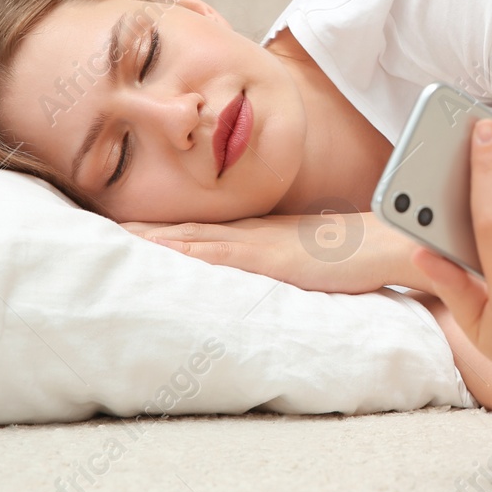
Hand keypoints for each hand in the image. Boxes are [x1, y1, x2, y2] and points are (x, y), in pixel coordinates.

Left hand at [124, 212, 424, 294]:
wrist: (392, 243)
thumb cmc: (360, 253)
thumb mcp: (314, 257)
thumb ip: (289, 260)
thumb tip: (274, 270)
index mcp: (262, 233)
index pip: (203, 229)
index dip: (163, 225)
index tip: (126, 224)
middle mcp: (255, 232)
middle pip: (189, 228)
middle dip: (145, 226)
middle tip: (100, 222)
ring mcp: (262, 243)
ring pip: (196, 237)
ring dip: (155, 236)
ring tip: (114, 233)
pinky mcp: (272, 258)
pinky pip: (222, 255)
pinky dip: (189, 252)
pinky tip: (165, 253)